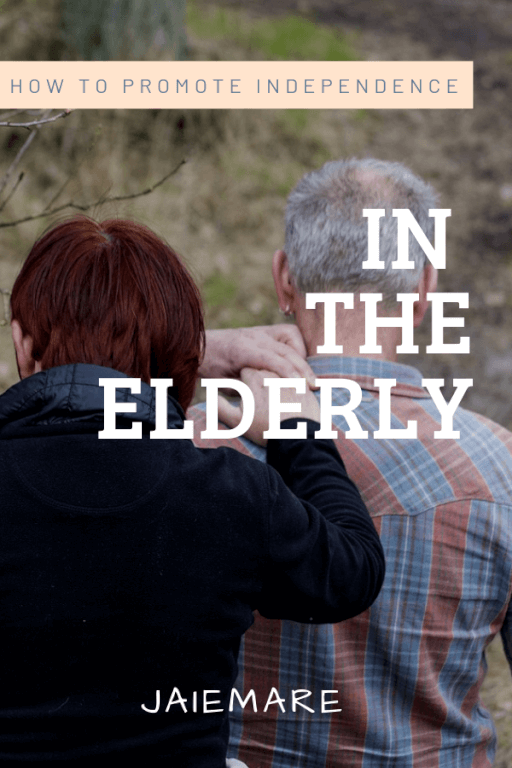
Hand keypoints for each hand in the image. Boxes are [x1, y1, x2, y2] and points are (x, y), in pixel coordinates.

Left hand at [200, 326, 316, 388]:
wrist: (205, 344)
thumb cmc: (213, 367)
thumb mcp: (221, 382)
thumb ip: (241, 389)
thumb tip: (258, 402)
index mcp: (241, 349)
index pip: (269, 358)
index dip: (285, 370)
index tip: (299, 384)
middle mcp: (254, 336)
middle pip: (285, 349)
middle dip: (302, 368)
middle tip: (314, 386)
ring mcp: (262, 331)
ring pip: (291, 338)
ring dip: (304, 358)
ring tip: (312, 380)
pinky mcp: (268, 331)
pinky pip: (290, 335)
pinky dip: (299, 349)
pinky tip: (302, 367)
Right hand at [218, 368, 319, 446]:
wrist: (296, 436)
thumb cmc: (265, 429)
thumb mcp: (237, 421)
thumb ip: (220, 407)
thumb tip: (210, 398)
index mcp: (254, 378)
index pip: (246, 370)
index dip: (245, 381)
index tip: (246, 392)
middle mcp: (272, 373)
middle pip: (263, 369)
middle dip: (261, 380)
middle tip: (261, 398)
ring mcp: (289, 377)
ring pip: (280, 374)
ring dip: (277, 383)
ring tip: (276, 402)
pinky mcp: (304, 386)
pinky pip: (296, 382)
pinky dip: (293, 390)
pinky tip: (291, 404)